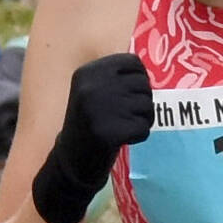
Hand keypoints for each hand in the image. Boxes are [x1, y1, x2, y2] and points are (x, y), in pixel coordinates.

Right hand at [31, 52, 153, 222]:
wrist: (71, 160)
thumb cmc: (90, 123)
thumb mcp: (94, 91)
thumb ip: (116, 77)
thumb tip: (152, 70)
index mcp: (88, 72)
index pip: (134, 63)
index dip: (140, 80)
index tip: (129, 96)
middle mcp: (92, 86)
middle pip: (144, 86)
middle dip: (143, 103)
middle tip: (126, 116)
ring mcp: (99, 109)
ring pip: (147, 106)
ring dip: (143, 120)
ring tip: (123, 127)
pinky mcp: (108, 132)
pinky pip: (144, 128)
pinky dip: (140, 136)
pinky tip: (122, 139)